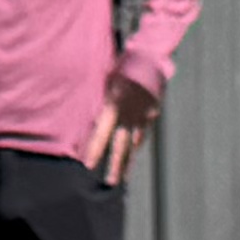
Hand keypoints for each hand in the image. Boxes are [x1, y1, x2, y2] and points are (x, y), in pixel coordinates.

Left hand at [93, 73, 162, 188]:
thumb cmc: (123, 65)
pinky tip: (133, 151)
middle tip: (111, 183)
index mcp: (114, 107)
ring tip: (123, 175)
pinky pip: (142, 132)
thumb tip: (88, 118)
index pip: (102, 134)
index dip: (95, 151)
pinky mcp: (152, 113)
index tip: (88, 166)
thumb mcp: (105, 81)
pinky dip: (136, 143)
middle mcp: (129, 116)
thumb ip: (98, 101)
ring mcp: (143, 116)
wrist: (150, 56)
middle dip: (115, 166)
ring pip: (134, 143)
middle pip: (121, 146)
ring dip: (128, 159)